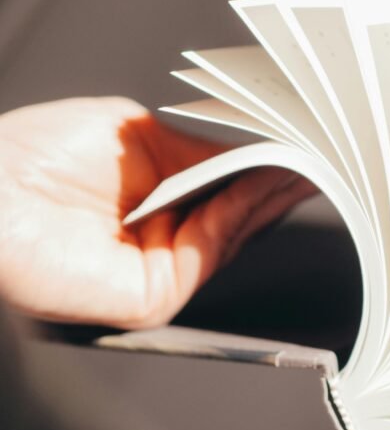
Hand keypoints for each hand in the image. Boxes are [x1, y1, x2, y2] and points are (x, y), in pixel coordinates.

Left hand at [0, 97, 316, 328]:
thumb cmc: (31, 157)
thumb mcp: (136, 134)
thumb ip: (199, 147)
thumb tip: (255, 147)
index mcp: (155, 198)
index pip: (225, 183)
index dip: (264, 162)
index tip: (298, 139)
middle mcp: (161, 236)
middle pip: (238, 210)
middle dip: (278, 178)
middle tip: (317, 149)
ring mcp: (162, 268)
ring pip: (234, 231)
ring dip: (268, 192)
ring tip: (302, 156)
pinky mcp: (157, 295)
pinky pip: (211, 249)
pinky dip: (238, 212)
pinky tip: (257, 180)